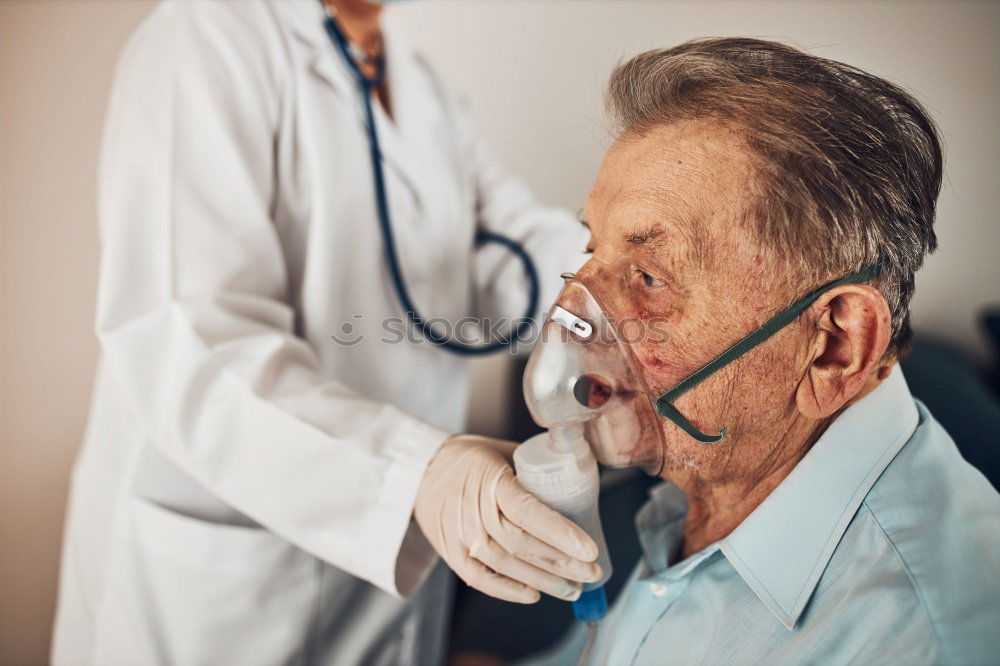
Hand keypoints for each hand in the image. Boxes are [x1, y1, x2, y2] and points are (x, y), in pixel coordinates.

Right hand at [415, 435, 601, 602]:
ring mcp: (459, 535)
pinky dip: (508, 590)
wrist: (420, 469)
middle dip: (562, 563)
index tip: (589, 549)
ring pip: (506, 565)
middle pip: (523, 543)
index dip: (561, 533)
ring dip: (543, 580)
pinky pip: (480, 579)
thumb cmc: (469, 458)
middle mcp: (474, 511)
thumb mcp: (504, 451)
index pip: (529, 511)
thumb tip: (579, 481)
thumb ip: (535, 469)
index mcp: (491, 481)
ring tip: (572, 587)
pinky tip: (534, 594)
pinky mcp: (450, 553)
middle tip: (591, 571)